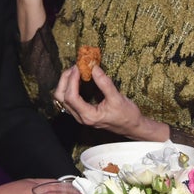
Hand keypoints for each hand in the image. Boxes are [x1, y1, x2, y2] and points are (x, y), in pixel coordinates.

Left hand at [53, 66, 168, 140]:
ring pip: (62, 98)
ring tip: (77, 70)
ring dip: (66, 82)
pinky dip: (70, 86)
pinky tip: (78, 78)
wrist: (132, 127)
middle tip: (76, 66)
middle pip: (61, 96)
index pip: (71, 97)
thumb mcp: (117, 98)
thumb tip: (93, 68)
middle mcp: (80, 117)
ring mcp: (79, 115)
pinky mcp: (81, 111)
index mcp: (88, 116)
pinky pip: (69, 98)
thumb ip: (104, 83)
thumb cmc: (127, 116)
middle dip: (65, 79)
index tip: (78, 67)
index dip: (72, 80)